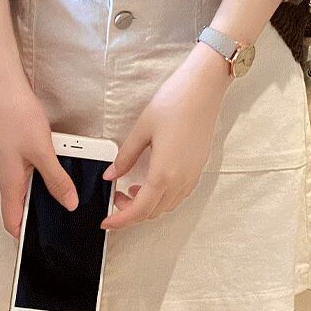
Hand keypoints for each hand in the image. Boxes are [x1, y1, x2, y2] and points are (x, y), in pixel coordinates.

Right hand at [0, 73, 79, 237]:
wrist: (6, 89)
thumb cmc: (18, 117)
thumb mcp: (42, 151)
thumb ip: (56, 179)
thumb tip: (70, 204)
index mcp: (10, 183)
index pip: (12, 221)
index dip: (24, 237)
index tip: (42, 244)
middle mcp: (8, 176)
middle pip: (21, 207)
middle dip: (39, 216)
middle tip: (60, 222)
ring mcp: (12, 163)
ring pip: (28, 188)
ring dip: (44, 193)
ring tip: (66, 194)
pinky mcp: (17, 150)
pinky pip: (31, 171)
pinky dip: (44, 174)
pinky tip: (60, 167)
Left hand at [100, 41, 232, 229]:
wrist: (204, 89)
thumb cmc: (174, 103)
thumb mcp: (142, 128)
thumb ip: (125, 156)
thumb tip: (111, 174)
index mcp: (163, 173)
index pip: (139, 210)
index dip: (120, 220)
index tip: (106, 222)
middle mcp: (181, 180)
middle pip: (153, 212)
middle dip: (131, 212)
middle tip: (116, 197)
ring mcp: (192, 175)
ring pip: (167, 206)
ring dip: (148, 205)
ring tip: (132, 188)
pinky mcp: (199, 167)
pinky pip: (179, 194)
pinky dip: (163, 196)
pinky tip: (153, 181)